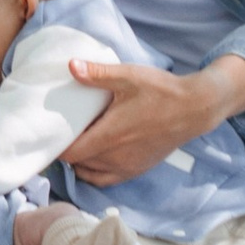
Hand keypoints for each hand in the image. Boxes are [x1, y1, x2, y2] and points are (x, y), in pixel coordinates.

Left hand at [54, 56, 244, 185]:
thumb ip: (97, 73)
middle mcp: (116, 158)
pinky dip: (95, 172)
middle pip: (78, 164)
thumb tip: (70, 65)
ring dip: (79, 163)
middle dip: (66, 152)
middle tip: (60, 133)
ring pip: (91, 175)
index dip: (56, 146)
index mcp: (110, 137)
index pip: (71, 153)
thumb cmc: (161, 91)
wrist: (195, 109)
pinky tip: (94, 155)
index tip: (50, 133)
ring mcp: (128, 167)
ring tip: (76, 142)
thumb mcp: (128, 77)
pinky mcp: (138, 169)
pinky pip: (107, 179)